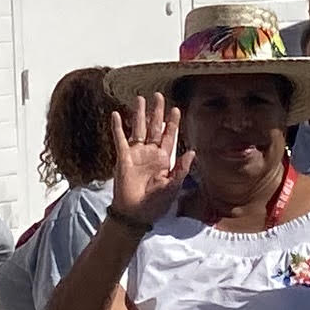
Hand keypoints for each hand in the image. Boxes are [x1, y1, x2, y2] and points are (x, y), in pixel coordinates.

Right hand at [108, 93, 189, 223]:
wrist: (136, 214)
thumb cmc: (156, 203)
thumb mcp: (173, 186)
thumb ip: (181, 168)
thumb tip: (192, 152)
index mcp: (164, 159)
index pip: (169, 136)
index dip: (172, 123)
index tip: (176, 109)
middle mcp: (150, 153)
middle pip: (154, 127)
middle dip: (157, 112)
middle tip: (158, 95)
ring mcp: (136, 154)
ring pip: (138, 128)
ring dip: (139, 114)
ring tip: (140, 98)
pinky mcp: (123, 158)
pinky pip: (120, 139)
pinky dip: (118, 126)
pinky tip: (116, 114)